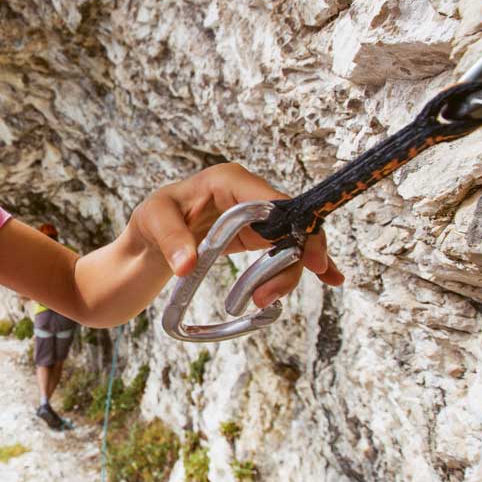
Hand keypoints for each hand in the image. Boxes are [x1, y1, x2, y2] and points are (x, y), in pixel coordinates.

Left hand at [128, 163, 344, 307]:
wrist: (150, 239)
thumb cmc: (151, 221)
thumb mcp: (152, 221)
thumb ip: (170, 238)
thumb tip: (187, 263)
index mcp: (228, 180)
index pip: (274, 199)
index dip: (297, 226)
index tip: (308, 258)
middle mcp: (249, 194)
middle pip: (291, 223)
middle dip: (293, 259)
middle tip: (269, 295)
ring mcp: (257, 216)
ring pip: (292, 240)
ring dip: (288, 272)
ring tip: (264, 300)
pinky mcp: (257, 236)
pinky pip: (288, 247)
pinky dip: (306, 262)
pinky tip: (331, 278)